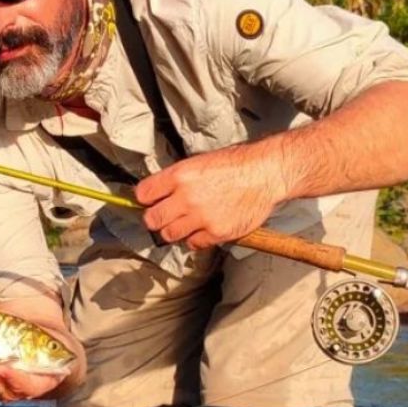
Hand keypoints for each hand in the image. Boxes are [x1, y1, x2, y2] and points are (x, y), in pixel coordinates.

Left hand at [135, 142, 288, 249]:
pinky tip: (204, 228)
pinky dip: (196, 239)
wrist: (265, 173)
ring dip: (174, 230)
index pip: (143, 194)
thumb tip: (157, 192)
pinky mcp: (217, 232)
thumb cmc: (234, 164)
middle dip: (155, 218)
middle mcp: (186, 197)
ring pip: (169, 235)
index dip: (144, 199)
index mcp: (179, 175)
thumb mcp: (198, 162)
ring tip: (186, 222)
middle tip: (164, 216)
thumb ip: (176, 179)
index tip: (150, 201)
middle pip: (152, 219)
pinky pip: (193, 244)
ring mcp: (201, 217)